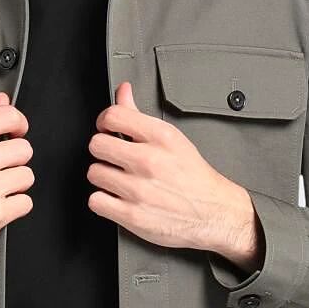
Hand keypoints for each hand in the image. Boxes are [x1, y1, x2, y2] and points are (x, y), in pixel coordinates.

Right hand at [0, 92, 34, 282]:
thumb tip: (3, 102)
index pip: (9, 117)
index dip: (19, 124)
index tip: (17, 133)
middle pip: (24, 149)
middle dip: (15, 160)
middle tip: (0, 169)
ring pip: (27, 176)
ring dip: (16, 184)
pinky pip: (25, 203)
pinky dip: (15, 206)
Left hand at [86, 82, 261, 269]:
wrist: (214, 213)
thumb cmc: (194, 178)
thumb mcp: (173, 138)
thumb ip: (141, 115)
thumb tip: (123, 92)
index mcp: (160, 137)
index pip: (113, 116)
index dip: (104, 122)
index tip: (107, 129)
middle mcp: (148, 161)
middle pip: (97, 145)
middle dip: (103, 151)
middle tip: (114, 158)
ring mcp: (139, 190)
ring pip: (94, 173)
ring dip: (103, 177)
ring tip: (119, 181)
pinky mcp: (132, 215)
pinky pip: (96, 202)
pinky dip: (102, 202)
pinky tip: (116, 199)